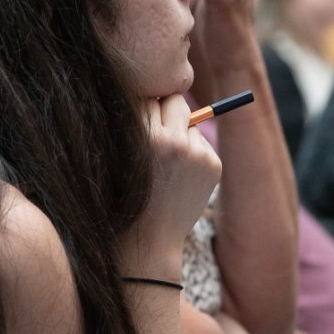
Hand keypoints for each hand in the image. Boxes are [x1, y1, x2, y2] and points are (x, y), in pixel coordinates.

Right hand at [120, 94, 219, 277]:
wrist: (148, 240)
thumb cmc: (126, 195)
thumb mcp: (122, 155)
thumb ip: (134, 124)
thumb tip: (153, 92)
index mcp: (141, 136)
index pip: (147, 95)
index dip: (143, 106)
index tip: (140, 118)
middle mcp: (170, 141)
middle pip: (174, 100)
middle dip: (167, 110)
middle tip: (157, 133)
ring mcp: (194, 153)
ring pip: (190, 121)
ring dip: (181, 132)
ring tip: (167, 163)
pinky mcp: (211, 163)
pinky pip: (202, 142)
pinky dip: (194, 153)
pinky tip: (181, 176)